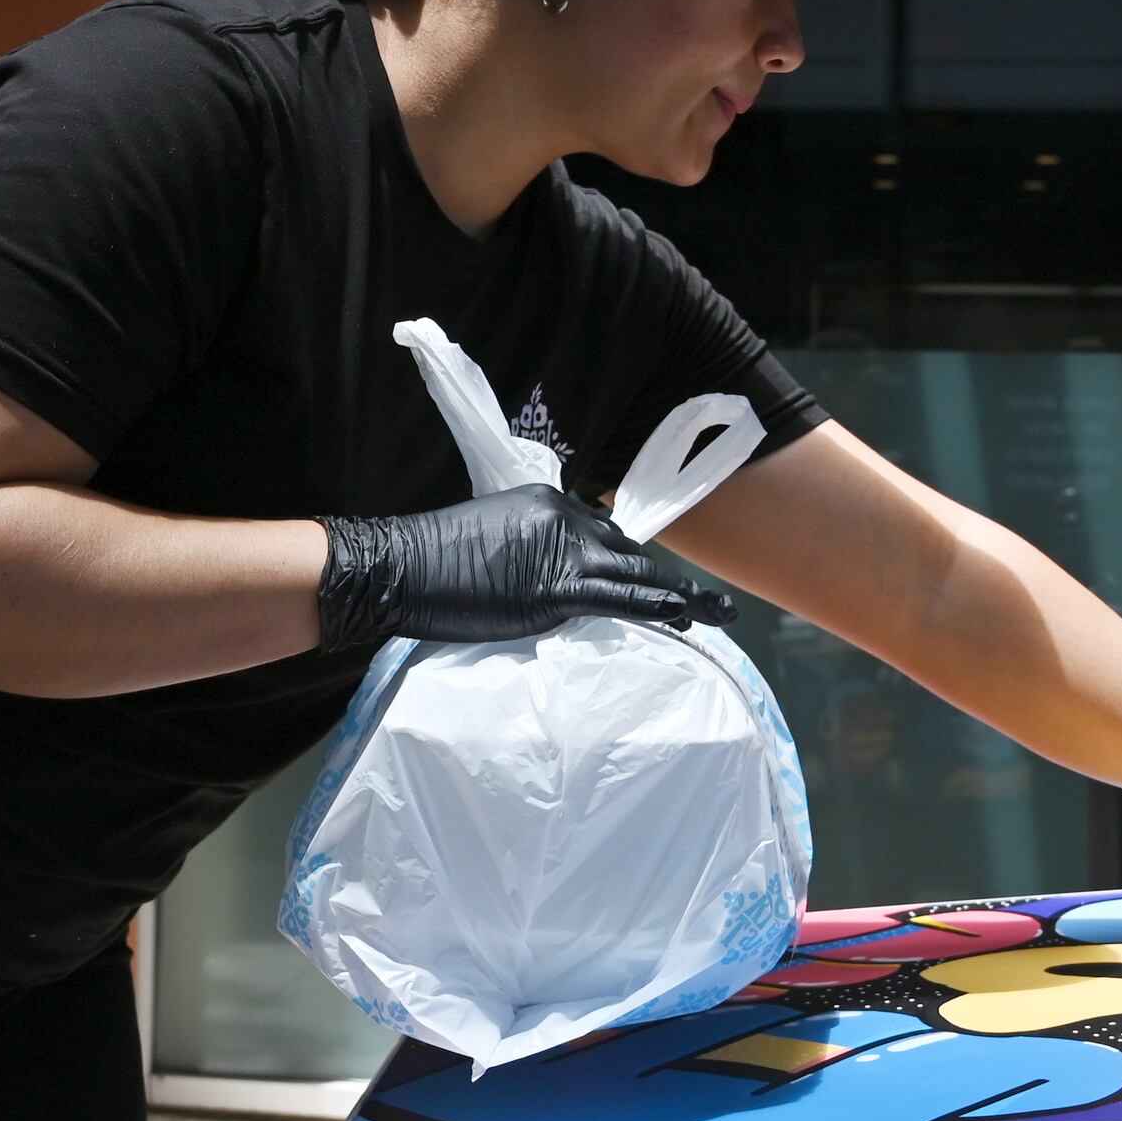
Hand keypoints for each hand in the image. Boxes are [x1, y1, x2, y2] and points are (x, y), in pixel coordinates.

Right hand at [317, 485, 735, 647]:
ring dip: (684, 596)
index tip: (646, 581)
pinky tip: (687, 618)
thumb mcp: (489, 541)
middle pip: (628, 551)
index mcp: (547, 502)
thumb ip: (527, 553)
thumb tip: (545, 581)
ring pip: (638, 575)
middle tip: (700, 605)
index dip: (628, 561)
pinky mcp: (555, 590)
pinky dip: (659, 609)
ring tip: (722, 614)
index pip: (602, 531)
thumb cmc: (431, 561)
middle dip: (661, 579)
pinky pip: (620, 600)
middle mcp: (563, 519)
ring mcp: (561, 553)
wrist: (398, 566)